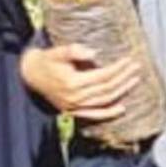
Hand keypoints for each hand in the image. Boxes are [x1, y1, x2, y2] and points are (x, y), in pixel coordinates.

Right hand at [21, 39, 153, 125]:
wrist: (29, 75)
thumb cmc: (46, 61)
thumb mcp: (56, 52)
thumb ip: (73, 51)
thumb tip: (93, 52)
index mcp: (72, 83)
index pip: (103, 76)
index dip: (118, 69)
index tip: (129, 60)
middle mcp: (75, 98)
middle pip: (107, 88)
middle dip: (124, 78)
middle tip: (136, 67)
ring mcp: (74, 107)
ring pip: (104, 101)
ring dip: (122, 92)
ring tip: (134, 80)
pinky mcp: (73, 111)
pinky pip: (94, 115)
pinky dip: (109, 113)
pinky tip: (122, 108)